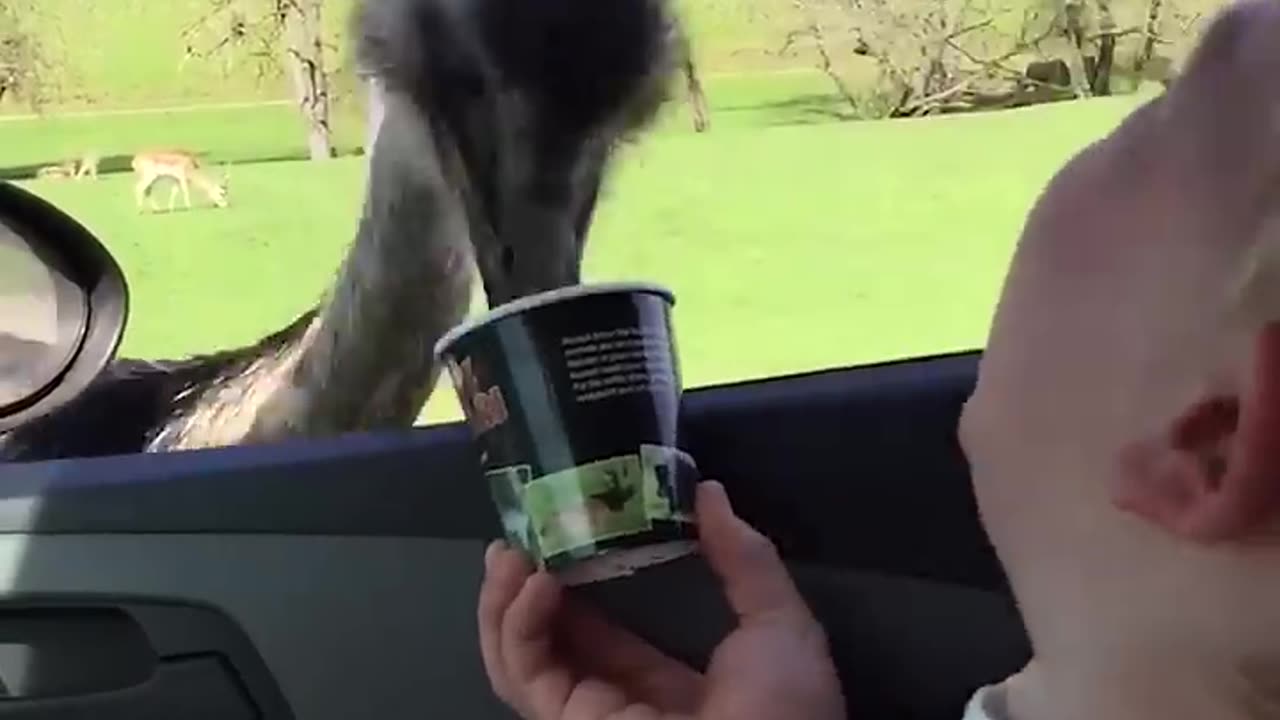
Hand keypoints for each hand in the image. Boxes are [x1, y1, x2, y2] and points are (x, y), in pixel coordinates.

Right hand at [477, 480, 846, 719]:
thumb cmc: (785, 710)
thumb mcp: (780, 624)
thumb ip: (744, 558)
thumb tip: (710, 492)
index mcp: (673, 686)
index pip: (609, 635)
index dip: (582, 587)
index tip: (566, 536)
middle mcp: (623, 704)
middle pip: (553, 645)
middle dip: (527, 590)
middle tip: (518, 537)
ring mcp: (590, 719)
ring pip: (522, 660)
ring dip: (506, 603)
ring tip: (509, 553)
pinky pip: (527, 674)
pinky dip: (517, 626)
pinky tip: (534, 583)